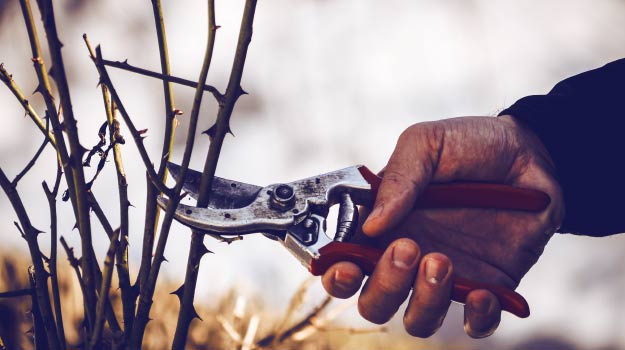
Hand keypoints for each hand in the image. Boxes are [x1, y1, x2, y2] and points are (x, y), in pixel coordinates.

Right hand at [321, 116, 563, 337]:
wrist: (532, 152)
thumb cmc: (471, 143)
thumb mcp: (427, 143)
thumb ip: (398, 178)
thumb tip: (370, 223)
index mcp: (384, 225)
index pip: (346, 263)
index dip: (337, 274)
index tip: (347, 266)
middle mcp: (408, 256)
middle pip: (375, 302)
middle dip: (383, 287)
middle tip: (407, 249)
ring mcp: (447, 275)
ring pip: (418, 320)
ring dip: (424, 301)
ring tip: (442, 260)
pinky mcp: (487, 286)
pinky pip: (476, 324)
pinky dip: (476, 318)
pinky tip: (482, 292)